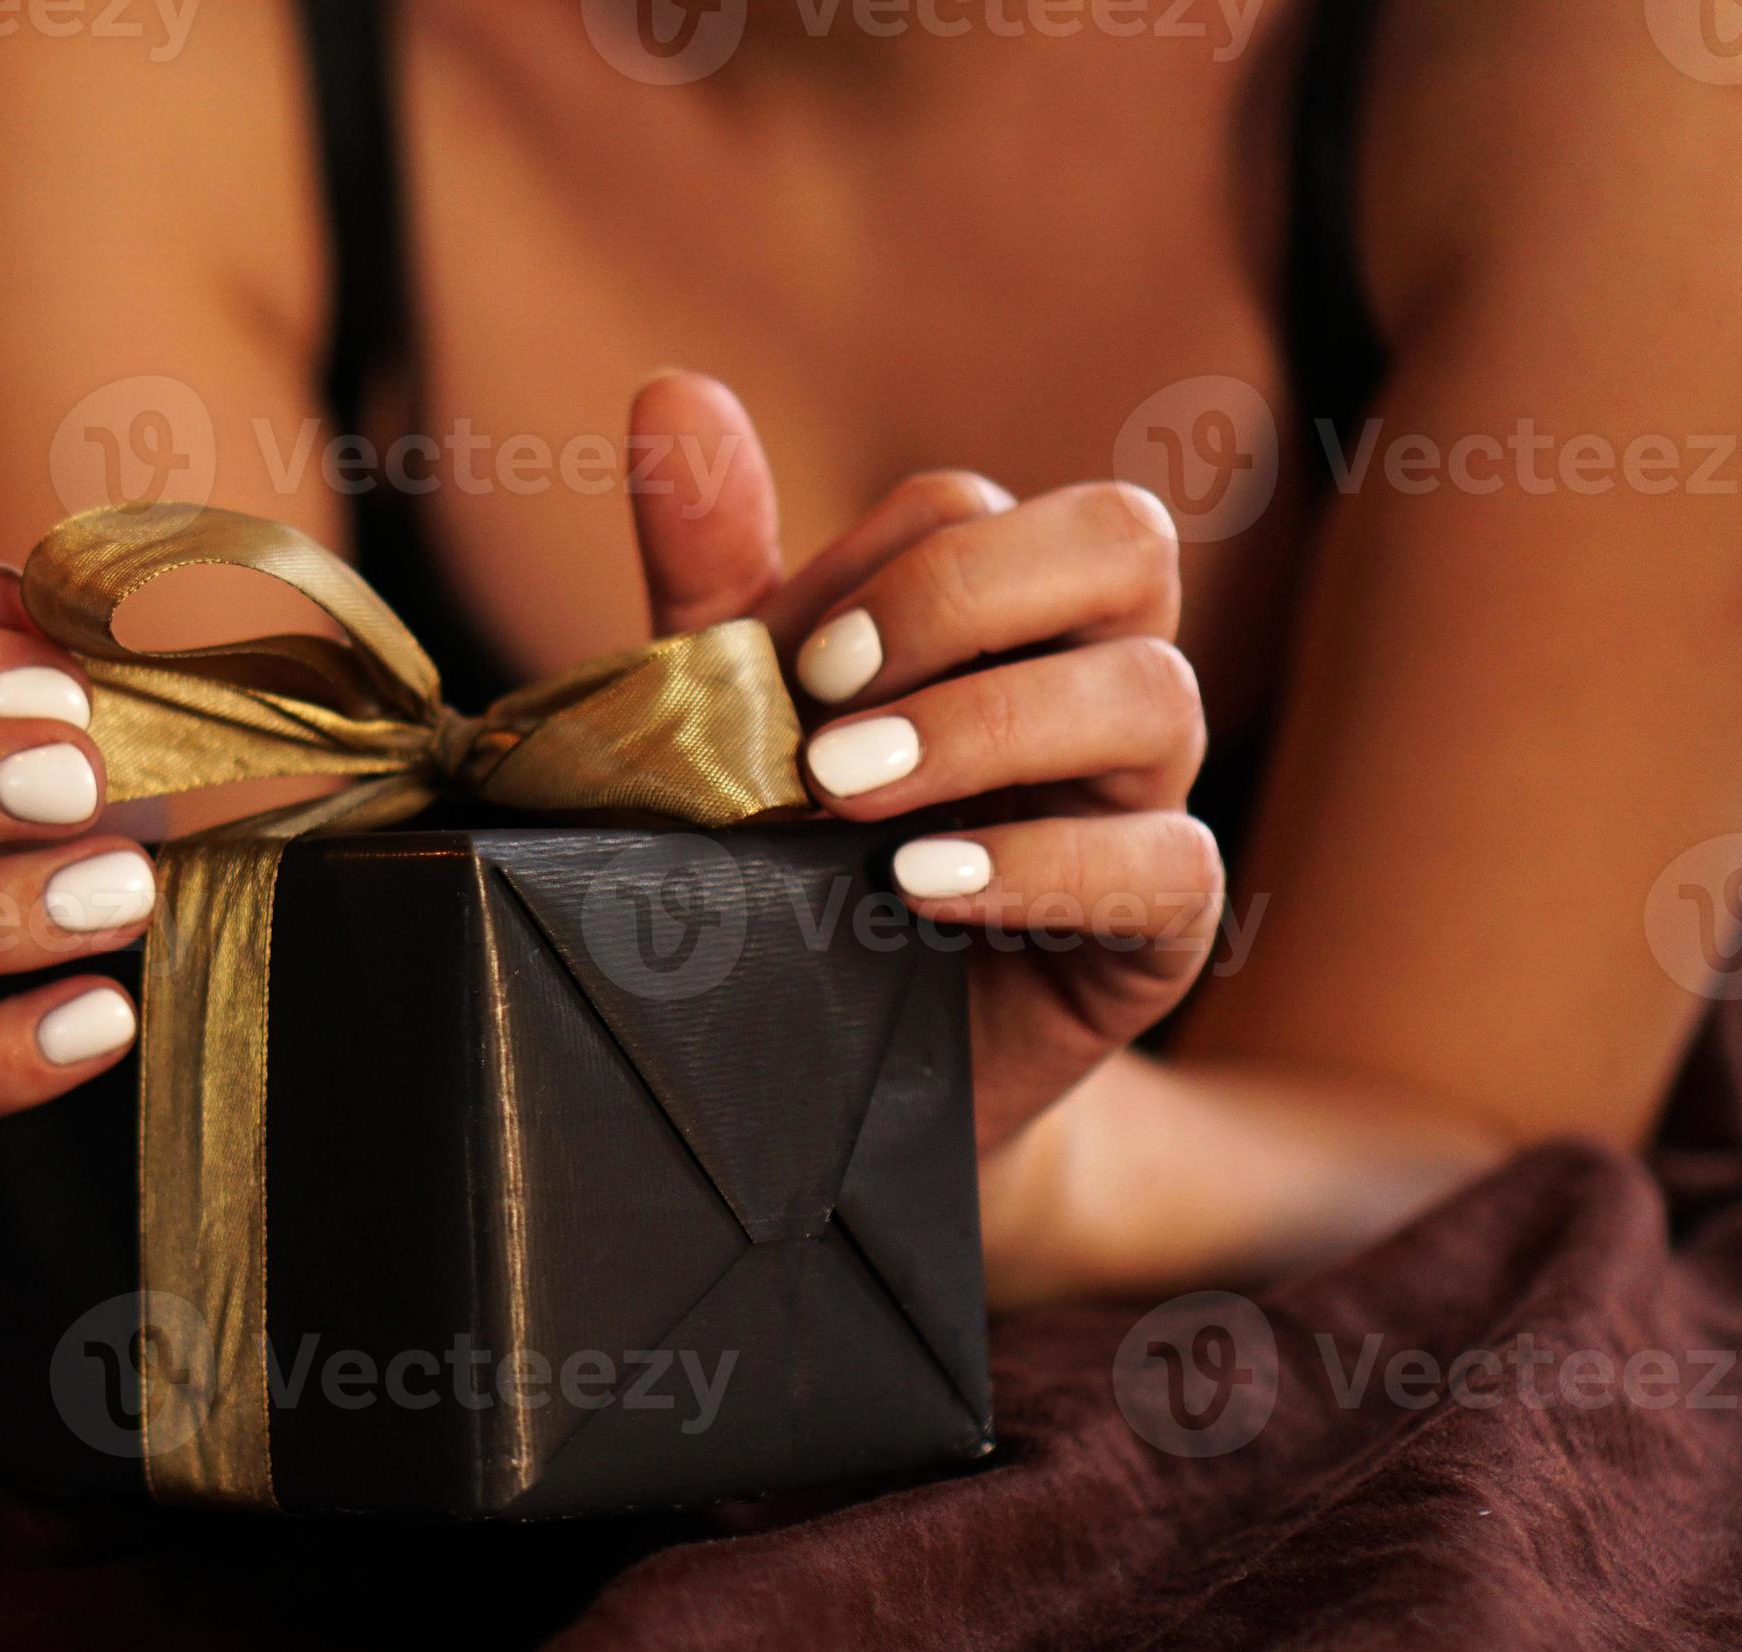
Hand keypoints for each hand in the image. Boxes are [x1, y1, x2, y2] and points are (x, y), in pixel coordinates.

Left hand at [629, 373, 1221, 1152]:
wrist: (819, 1076)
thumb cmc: (780, 875)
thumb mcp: (721, 724)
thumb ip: (707, 573)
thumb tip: (670, 391)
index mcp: (993, 617)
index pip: (975, 509)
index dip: (874, 566)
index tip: (781, 662)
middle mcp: (1088, 682)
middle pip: (1122, 539)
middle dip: (967, 595)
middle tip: (827, 693)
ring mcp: (1140, 800)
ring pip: (1156, 693)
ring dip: (988, 725)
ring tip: (847, 792)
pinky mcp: (1158, 930)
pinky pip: (1164, 864)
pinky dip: (1040, 862)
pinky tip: (920, 885)